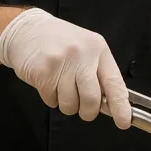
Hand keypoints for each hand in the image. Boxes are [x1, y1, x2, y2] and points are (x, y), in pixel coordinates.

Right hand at [0, 8, 131, 127]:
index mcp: (98, 49)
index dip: (120, 106)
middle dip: (87, 111)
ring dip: (66, 103)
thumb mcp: (87, 49)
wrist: (27, 29)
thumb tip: (111, 104)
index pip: (114, 83)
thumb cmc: (59, 42)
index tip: (124, 121)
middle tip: (83, 108)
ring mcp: (62, 63)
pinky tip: (48, 81)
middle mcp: (82, 54)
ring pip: (70, 104)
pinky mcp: (43, 72)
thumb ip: (99, 73)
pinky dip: (51, 98)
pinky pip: (51, 101)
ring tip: (61, 86)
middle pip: (91, 99)